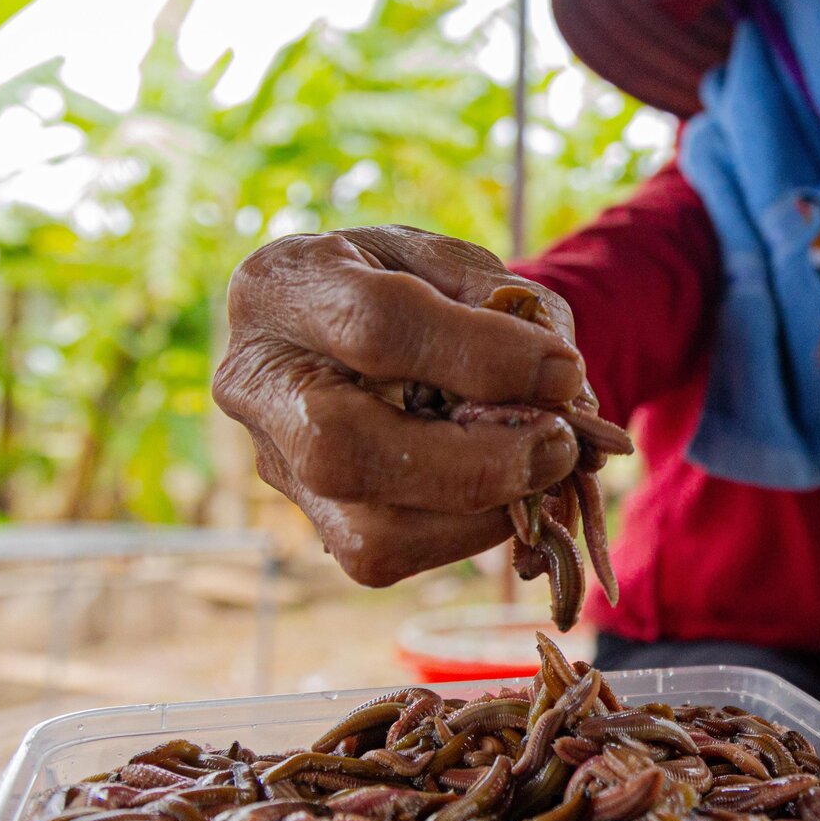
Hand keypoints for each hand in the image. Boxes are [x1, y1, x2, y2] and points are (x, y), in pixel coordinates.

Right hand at [214, 226, 587, 586]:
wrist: (349, 321)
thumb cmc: (407, 284)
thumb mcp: (454, 262)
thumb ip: (506, 306)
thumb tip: (562, 389)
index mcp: (286, 285)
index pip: (374, 327)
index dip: (481, 356)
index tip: (563, 372)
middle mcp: (256, 383)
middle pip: (343, 449)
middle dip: (473, 462)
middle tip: (559, 447)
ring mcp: (275, 463)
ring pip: (367, 533)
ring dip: (480, 517)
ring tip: (543, 473)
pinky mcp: (313, 521)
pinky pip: (387, 557)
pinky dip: (468, 534)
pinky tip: (511, 494)